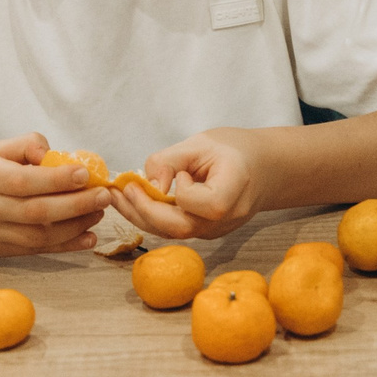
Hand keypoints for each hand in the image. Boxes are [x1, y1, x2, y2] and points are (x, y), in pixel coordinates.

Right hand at [0, 133, 112, 257]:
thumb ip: (20, 147)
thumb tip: (54, 153)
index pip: (22, 181)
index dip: (56, 178)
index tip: (84, 172)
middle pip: (35, 211)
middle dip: (75, 204)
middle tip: (104, 195)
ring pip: (38, 235)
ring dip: (74, 225)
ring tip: (99, 212)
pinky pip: (33, 251)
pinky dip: (64, 246)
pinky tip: (86, 237)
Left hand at [108, 131, 258, 239]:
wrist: (261, 168)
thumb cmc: (233, 149)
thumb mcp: (201, 143)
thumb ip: (170, 160)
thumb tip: (146, 185)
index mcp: (234, 190)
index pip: (203, 204)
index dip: (183, 191)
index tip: (181, 172)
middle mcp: (226, 219)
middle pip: (181, 228)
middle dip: (144, 211)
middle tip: (118, 191)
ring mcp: (215, 230)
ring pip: (172, 233)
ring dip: (139, 216)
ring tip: (115, 196)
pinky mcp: (203, 231)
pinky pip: (173, 229)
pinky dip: (149, 217)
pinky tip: (130, 201)